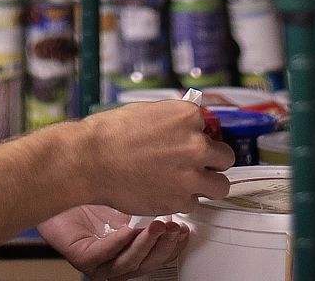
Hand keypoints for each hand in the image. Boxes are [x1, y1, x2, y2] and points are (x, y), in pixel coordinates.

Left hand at [40, 205, 189, 280]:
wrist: (55, 189)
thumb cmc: (88, 196)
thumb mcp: (127, 200)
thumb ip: (148, 206)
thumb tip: (177, 197)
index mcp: (129, 250)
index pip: (157, 256)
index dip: (173, 246)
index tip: (184, 231)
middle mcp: (114, 260)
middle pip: (146, 263)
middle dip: (163, 246)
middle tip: (172, 228)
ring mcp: (98, 263)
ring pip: (128, 263)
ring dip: (145, 245)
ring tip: (156, 226)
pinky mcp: (81, 258)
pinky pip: (103, 255)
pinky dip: (118, 243)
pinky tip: (128, 230)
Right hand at [74, 100, 233, 215]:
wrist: (90, 161)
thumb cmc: (109, 135)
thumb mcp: (147, 112)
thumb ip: (174, 120)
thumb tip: (185, 126)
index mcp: (188, 116)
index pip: (212, 128)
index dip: (200, 137)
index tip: (193, 144)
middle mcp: (196, 144)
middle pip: (225, 157)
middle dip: (211, 162)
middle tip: (194, 166)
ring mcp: (191, 174)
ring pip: (220, 186)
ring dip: (206, 185)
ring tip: (187, 184)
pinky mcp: (181, 200)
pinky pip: (194, 203)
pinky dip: (182, 201)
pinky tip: (164, 192)